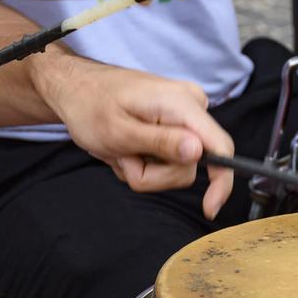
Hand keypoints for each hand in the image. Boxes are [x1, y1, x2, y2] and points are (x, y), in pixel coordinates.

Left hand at [34, 55, 234, 217]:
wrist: (77, 89)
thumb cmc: (90, 105)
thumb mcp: (119, 132)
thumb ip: (161, 142)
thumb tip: (198, 152)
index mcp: (182, 103)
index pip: (221, 146)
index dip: (221, 182)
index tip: (209, 209)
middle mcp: (191, 107)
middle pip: (191, 165)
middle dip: (154, 173)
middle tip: (124, 158)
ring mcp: (184, 116)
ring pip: (177, 167)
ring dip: (146, 169)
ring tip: (122, 151)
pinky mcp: (176, 125)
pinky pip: (169, 159)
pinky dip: (145, 162)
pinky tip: (126, 148)